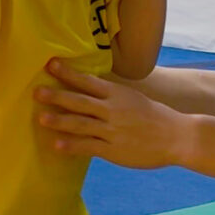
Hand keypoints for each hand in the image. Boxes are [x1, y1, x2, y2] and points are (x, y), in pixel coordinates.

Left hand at [35, 59, 187, 168]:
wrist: (178, 136)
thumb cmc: (156, 117)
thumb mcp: (134, 99)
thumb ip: (112, 96)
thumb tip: (90, 90)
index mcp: (118, 94)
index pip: (88, 81)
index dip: (68, 73)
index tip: (50, 64)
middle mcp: (113, 110)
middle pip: (80, 101)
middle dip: (57, 96)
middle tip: (37, 92)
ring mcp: (113, 130)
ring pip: (81, 124)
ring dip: (60, 121)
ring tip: (41, 118)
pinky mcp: (114, 150)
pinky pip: (89, 147)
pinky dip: (72, 146)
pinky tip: (56, 145)